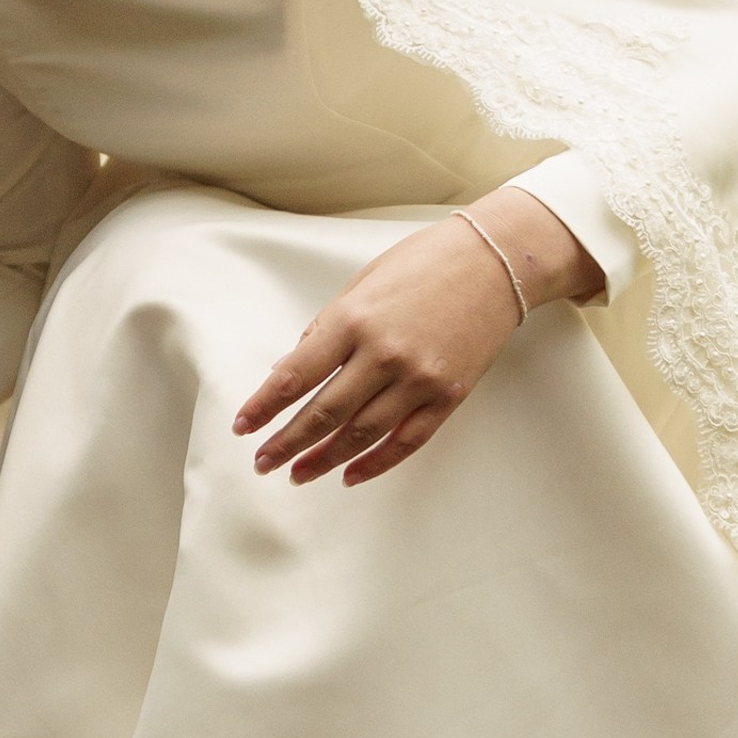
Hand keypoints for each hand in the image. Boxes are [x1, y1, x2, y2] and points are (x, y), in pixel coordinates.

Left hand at [232, 191, 598, 486]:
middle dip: (287, 442)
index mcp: (352, 320)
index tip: (243, 427)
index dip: (265, 406)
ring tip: (297, 474)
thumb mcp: (360, 284)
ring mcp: (419, 379)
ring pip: (361, 434)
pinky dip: (376, 463)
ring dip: (324, 459)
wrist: (494, 261)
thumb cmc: (421, 264)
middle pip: (324, 413)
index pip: (295, 375)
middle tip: (263, 463)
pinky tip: (350, 475)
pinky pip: (407, 441)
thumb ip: (326, 330)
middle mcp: (383, 354)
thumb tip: (290, 370)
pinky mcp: (449, 395)